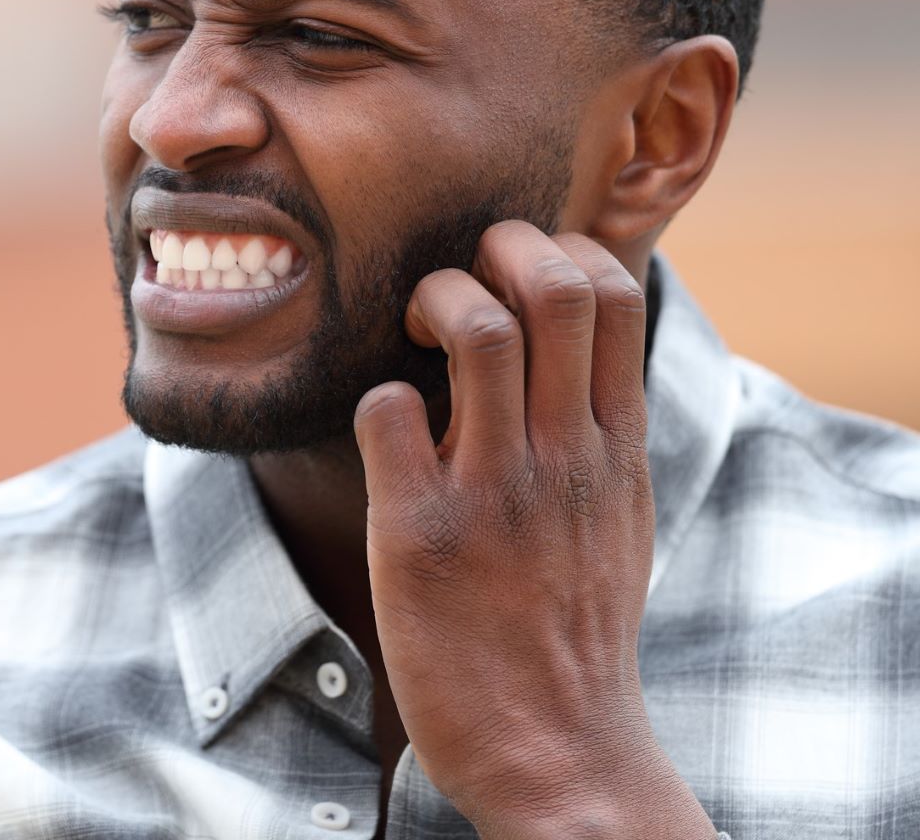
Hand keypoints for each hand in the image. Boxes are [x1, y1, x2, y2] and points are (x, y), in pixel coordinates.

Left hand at [353, 222, 712, 837]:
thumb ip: (602, 428)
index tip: (519, 274)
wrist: (557, 753)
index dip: (559, 248)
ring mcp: (493, 490)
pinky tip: (386, 436)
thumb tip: (578, 351)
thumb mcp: (621, 515)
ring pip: (473, 327)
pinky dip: (376, 400)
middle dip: (495, 245)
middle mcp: (564, 454)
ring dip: (431, 301)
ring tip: (414, 337)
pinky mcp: (419, 533)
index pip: (613, 290)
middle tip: (458, 282)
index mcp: (616, 444)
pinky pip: (385, 409)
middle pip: (552, 283)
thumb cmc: (577, 626)